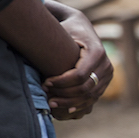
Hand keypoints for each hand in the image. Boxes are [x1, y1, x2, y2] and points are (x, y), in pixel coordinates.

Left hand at [42, 1, 111, 118]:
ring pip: (90, 97)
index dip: (61, 82)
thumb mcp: (61, 30)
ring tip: (51, 103)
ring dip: (70, 103)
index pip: (79, 75)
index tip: (44, 83)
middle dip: (64, 94)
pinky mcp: (105, 83)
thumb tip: (31, 35)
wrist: (82, 27)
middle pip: (85, 88)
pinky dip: (79, 106)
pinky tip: (65, 110)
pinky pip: (93, 99)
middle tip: (46, 95)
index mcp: (97, 52)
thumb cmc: (67, 28)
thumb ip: (51, 37)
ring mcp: (108, 75)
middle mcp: (107, 65)